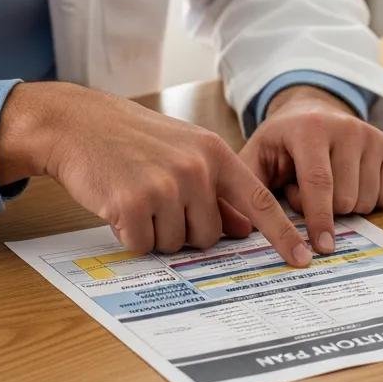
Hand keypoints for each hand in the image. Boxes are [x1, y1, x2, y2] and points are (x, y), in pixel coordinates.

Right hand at [0, 82, 312, 267]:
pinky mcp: (133, 203)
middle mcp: (196, 168)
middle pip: (210, 235)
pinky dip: (130, 235)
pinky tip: (120, 205)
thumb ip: (217, 188)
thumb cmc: (133, 139)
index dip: (282, 233)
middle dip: (185, 229)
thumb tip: (244, 229)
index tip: (302, 257)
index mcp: (214, 152)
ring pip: (176, 244)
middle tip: (159, 200)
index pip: (259, 200)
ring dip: (156, 231)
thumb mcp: (184, 151)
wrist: (79, 124)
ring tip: (138, 196)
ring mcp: (166, 185)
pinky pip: (143, 246)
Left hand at [238, 86, 382, 254]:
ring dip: (345, 207)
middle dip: (325, 211)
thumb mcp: (256, 155)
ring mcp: (371, 135)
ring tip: (326, 185)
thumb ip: (248, 188)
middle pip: (345, 200)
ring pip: (366, 201)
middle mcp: (346, 127)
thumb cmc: (281, 142)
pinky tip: (349, 182)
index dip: (320, 219)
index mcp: (310, 128)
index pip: (319, 182)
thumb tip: (246, 229)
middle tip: (305, 191)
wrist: (311, 110)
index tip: (321, 248)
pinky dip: (367, 201)